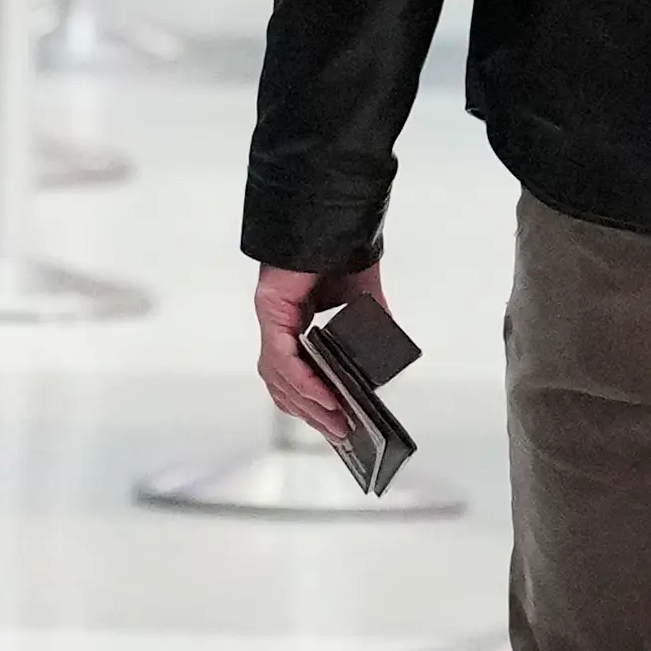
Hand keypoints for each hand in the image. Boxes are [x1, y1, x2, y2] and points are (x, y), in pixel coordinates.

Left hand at [252, 263, 382, 449]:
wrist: (338, 215)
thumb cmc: (346, 250)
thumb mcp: (363, 304)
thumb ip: (367, 333)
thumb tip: (380, 370)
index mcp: (295, 324)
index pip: (294, 377)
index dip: (312, 405)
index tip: (336, 429)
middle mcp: (278, 324)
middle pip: (284, 385)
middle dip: (314, 414)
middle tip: (342, 435)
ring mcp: (271, 317)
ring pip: (280, 378)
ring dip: (310, 405)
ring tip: (338, 423)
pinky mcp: (270, 309)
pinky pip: (282, 357)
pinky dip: (303, 381)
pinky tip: (325, 397)